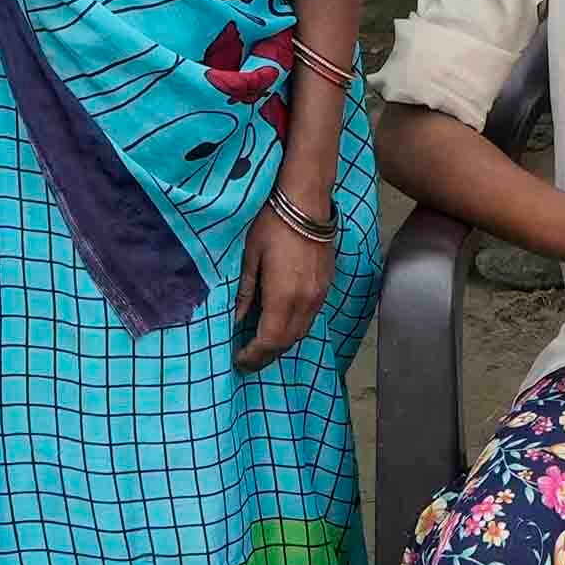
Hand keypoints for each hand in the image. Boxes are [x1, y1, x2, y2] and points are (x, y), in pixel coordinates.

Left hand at [235, 188, 336, 370]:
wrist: (306, 203)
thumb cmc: (273, 224)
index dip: (254, 356)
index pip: (269, 341)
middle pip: (287, 342)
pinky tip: (281, 324)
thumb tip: (238, 317)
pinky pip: (310, 318)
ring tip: (262, 345)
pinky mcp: (326, 286)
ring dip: (281, 344)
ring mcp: (319, 295)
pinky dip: (294, 329)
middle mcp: (305, 302)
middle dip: (267, 356)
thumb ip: (245, 291)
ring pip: (301, 332)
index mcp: (283, 296)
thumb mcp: (250, 257)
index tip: (239, 361)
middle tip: (248, 360)